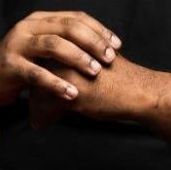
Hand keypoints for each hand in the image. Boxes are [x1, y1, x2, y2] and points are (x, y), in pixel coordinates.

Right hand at [0, 8, 121, 117]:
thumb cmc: (22, 67)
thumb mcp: (43, 49)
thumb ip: (66, 43)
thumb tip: (103, 45)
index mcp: (39, 20)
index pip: (75, 17)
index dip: (99, 30)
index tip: (117, 45)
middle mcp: (27, 27)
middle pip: (67, 28)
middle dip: (92, 43)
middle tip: (109, 59)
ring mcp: (16, 45)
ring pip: (53, 46)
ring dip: (77, 58)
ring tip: (95, 72)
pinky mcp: (9, 66)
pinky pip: (37, 74)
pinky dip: (56, 83)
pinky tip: (72, 93)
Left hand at [30, 47, 151, 126]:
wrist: (138, 91)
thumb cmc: (123, 79)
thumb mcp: (98, 60)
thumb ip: (81, 61)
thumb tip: (68, 74)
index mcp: (73, 44)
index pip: (44, 57)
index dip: (41, 75)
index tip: (36, 91)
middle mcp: (65, 54)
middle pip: (37, 72)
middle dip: (34, 90)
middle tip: (32, 104)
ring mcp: (64, 71)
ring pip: (37, 89)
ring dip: (35, 105)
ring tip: (36, 116)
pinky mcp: (66, 90)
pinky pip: (43, 105)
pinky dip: (41, 117)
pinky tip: (41, 124)